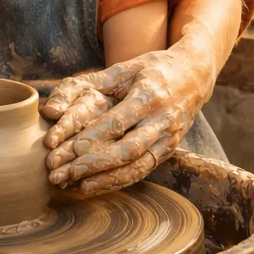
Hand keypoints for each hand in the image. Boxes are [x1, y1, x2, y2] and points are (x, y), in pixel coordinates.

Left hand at [39, 47, 212, 195]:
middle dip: (95, 163)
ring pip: (136, 166)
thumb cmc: (154, 69)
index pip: (120, 120)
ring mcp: (169, 138)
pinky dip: (118, 181)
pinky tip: (94, 186)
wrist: (195, 76)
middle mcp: (163, 119)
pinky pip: (143, 171)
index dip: (96, 137)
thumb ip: (94, 83)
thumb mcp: (127, 67)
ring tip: (75, 185)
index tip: (72, 149)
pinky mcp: (169, 151)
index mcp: (151, 94)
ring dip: (105, 179)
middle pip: (128, 149)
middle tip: (65, 173)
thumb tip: (58, 104)